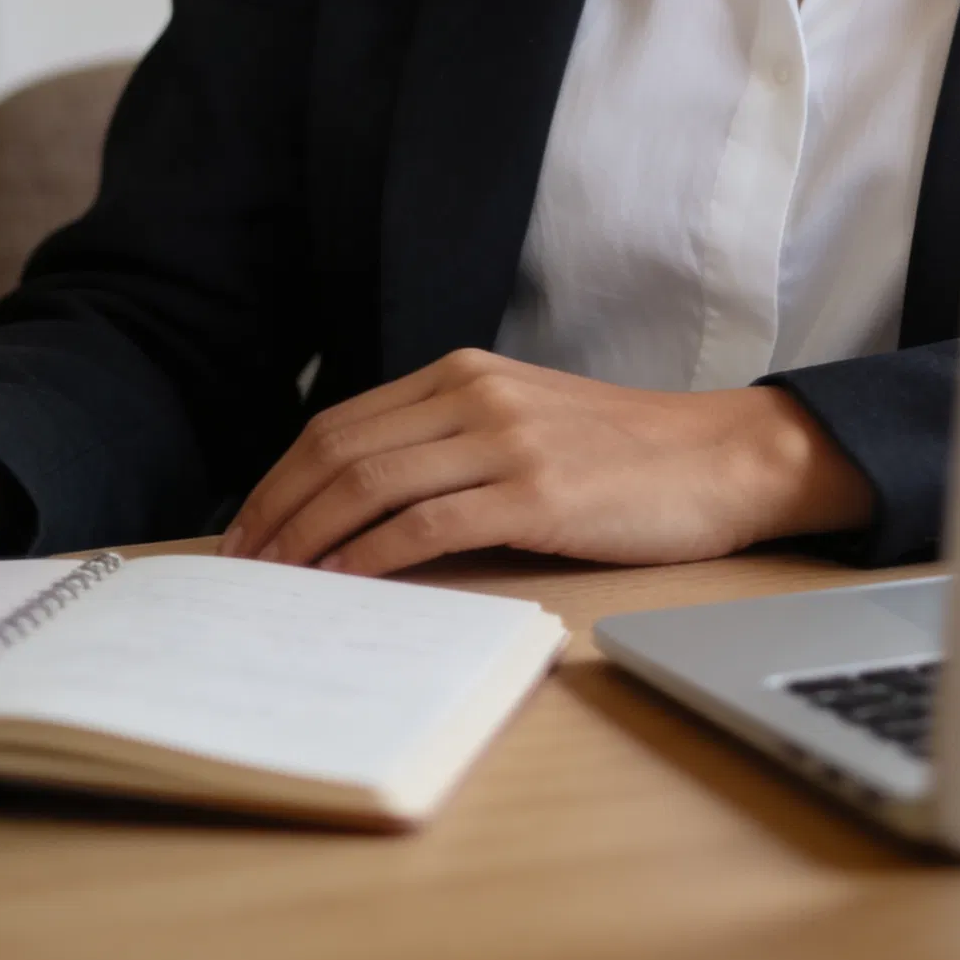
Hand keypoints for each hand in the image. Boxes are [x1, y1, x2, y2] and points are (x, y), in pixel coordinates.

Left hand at [220, 350, 871, 576]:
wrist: (720, 458)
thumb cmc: (623, 456)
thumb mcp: (525, 422)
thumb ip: (451, 442)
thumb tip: (361, 505)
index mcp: (466, 374)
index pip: (343, 422)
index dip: (281, 477)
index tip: (245, 528)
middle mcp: (474, 395)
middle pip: (340, 449)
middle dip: (276, 511)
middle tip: (239, 566)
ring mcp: (504, 440)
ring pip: (371, 484)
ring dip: (309, 538)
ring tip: (274, 584)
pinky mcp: (534, 492)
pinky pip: (426, 524)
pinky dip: (369, 556)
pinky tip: (341, 584)